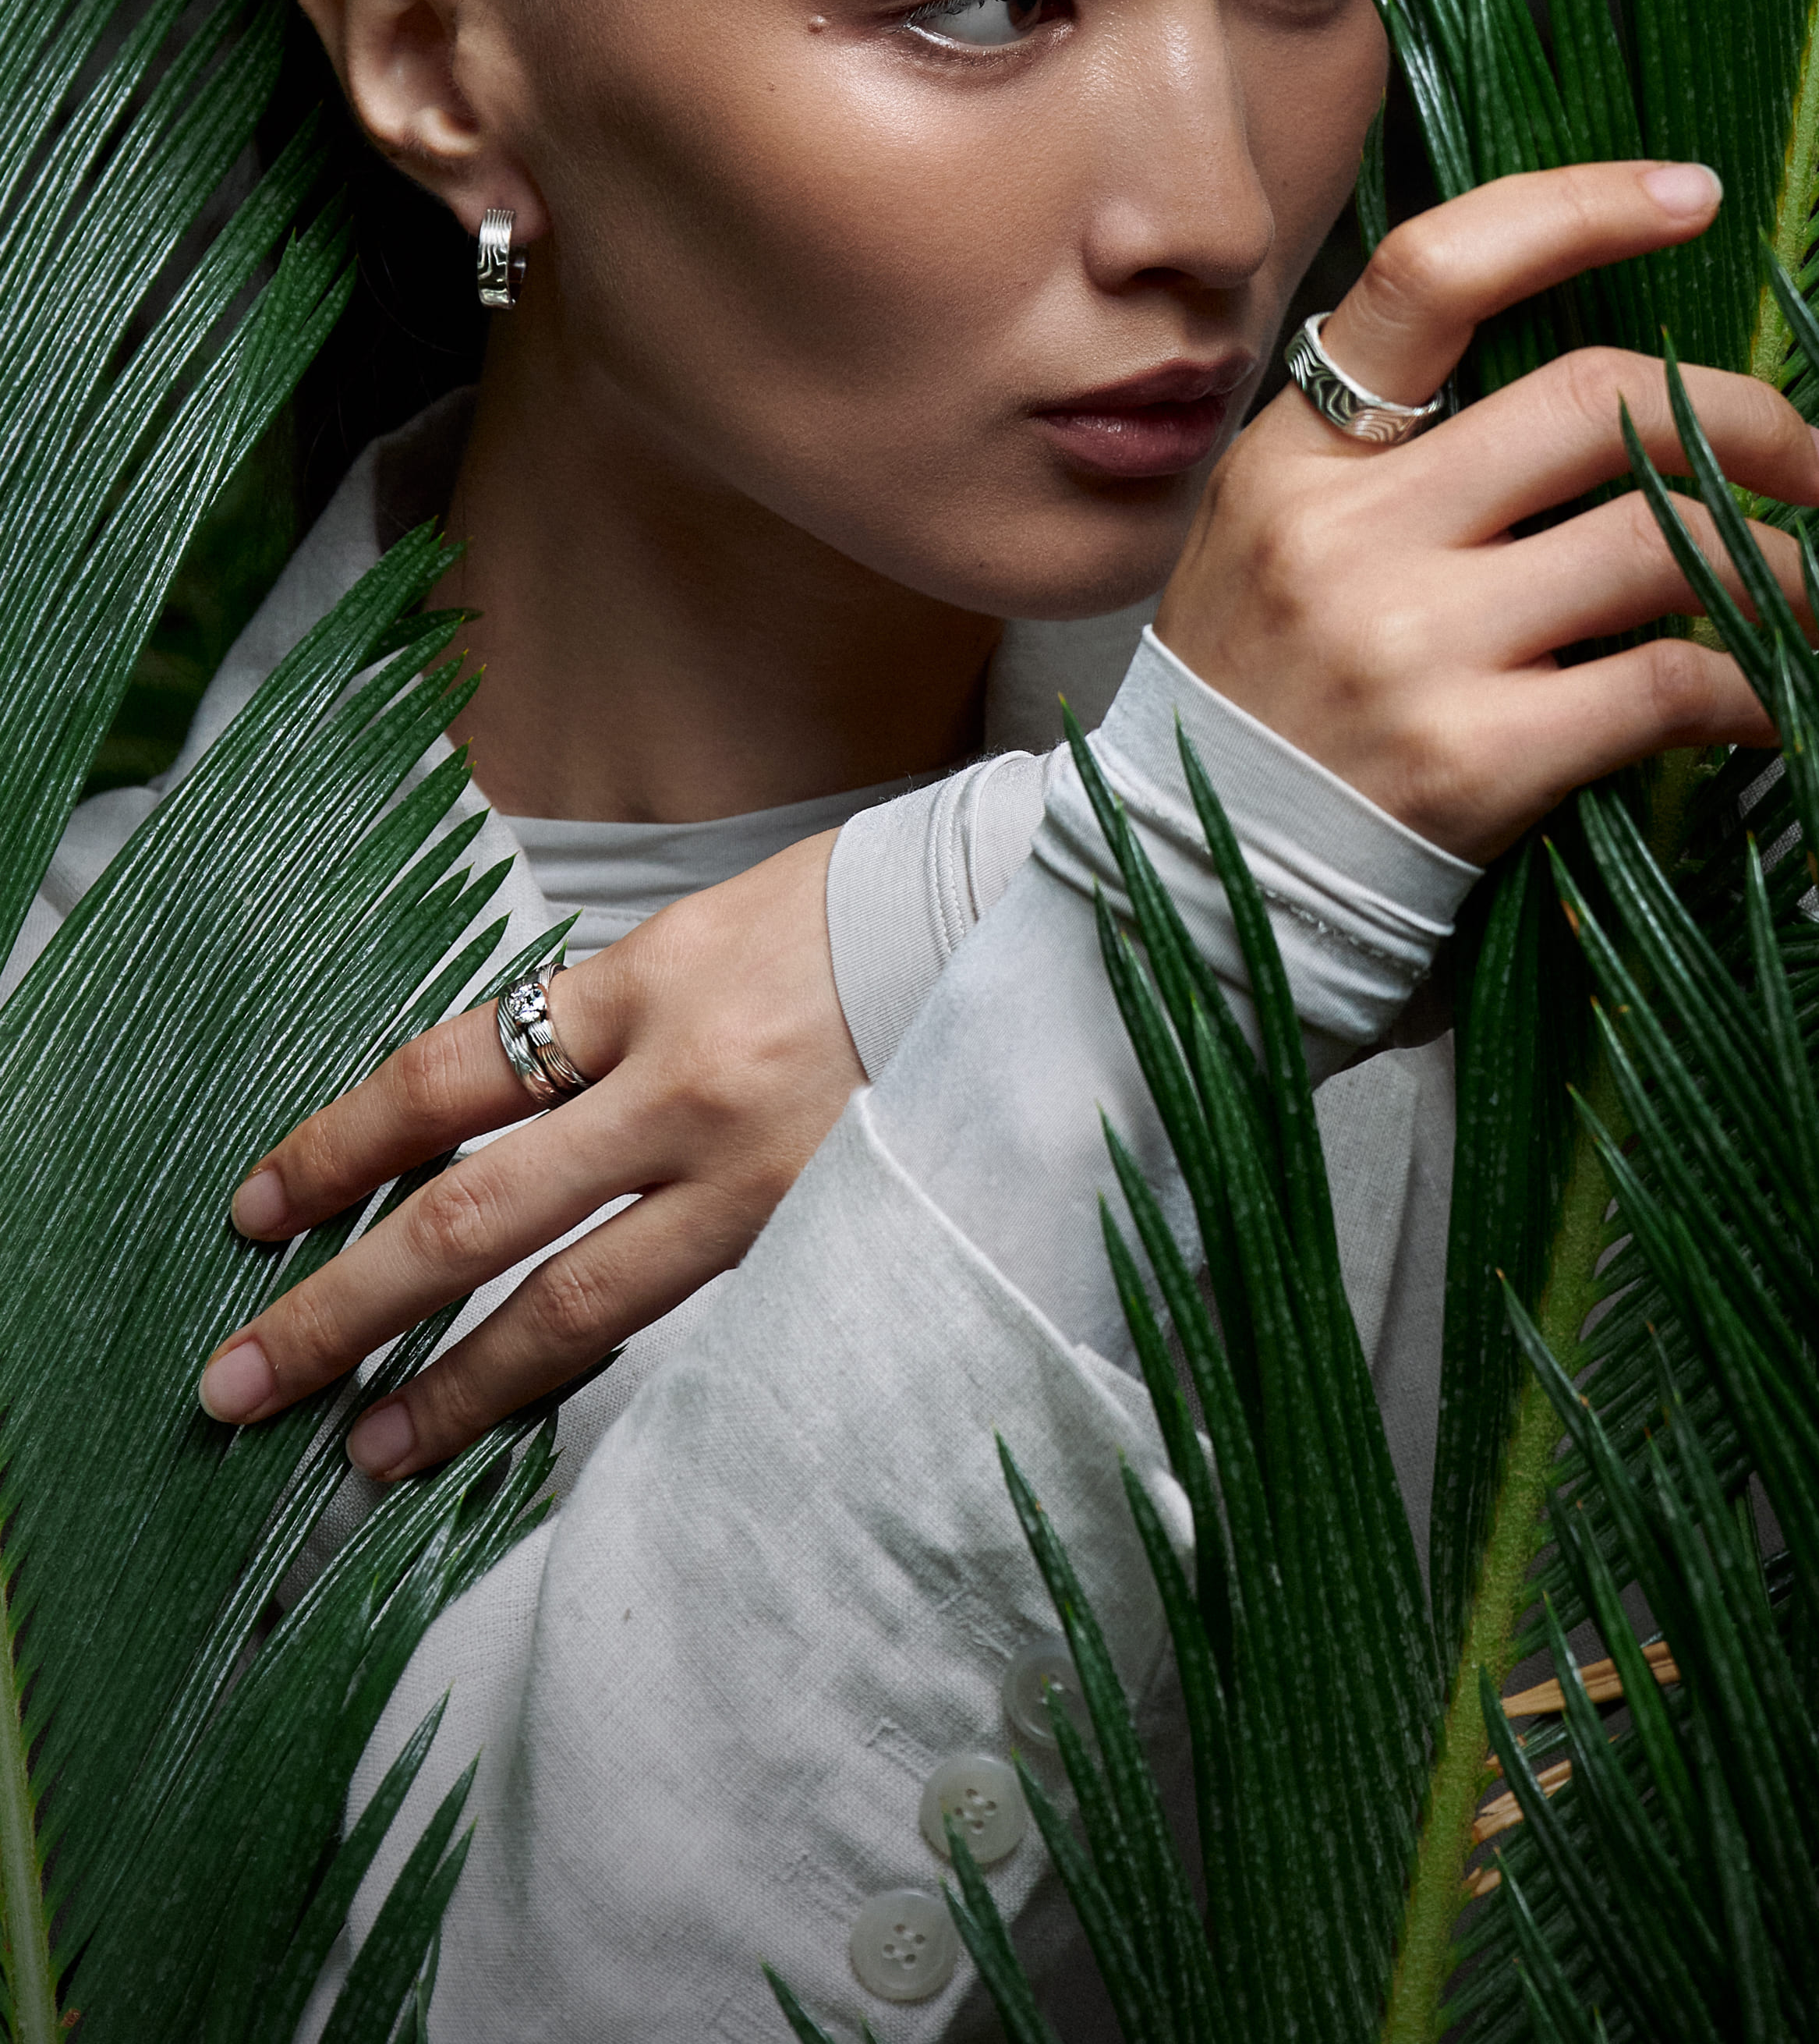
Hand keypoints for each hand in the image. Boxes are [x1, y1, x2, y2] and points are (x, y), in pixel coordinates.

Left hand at [197, 826, 859, 1476]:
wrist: (1020, 932)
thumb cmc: (849, 924)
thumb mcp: (703, 936)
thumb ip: (603, 1023)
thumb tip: (488, 1114)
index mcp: (646, 982)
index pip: (446, 1078)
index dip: (338, 1148)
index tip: (258, 1208)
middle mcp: (684, 1086)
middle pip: (473, 1215)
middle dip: (345, 1305)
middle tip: (240, 1381)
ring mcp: (753, 1178)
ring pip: (569, 1306)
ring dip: (450, 1388)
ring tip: (361, 1454)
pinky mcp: (810, 1238)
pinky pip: (669, 1319)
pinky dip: (579, 1370)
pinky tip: (519, 1418)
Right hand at [1157, 159, 1818, 862]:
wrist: (1208, 886)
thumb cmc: (1268, 704)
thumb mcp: (1279, 540)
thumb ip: (1402, 458)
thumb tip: (1608, 395)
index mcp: (1297, 456)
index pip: (1435, 275)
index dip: (1576, 210)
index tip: (1692, 196)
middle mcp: (1345, 532)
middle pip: (1587, 403)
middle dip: (1740, 418)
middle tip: (1814, 463)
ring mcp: (1408, 644)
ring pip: (1652, 542)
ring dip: (1772, 567)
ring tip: (1815, 598)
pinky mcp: (1472, 758)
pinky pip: (1665, 686)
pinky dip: (1750, 686)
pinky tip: (1769, 698)